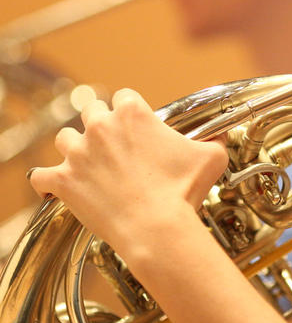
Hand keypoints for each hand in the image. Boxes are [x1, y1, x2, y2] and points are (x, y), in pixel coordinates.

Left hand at [28, 88, 228, 253]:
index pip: (124, 95)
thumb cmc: (183, 191)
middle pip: (91, 110)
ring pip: (64, 138)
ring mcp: (78, 153)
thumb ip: (213, 141)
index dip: (131, 109)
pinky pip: (40, 175)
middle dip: (100, 123)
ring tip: (87, 163)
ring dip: (74, 148)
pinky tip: (56, 186)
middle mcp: (101, 127)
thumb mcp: (211, 157)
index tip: (135, 124)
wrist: (157, 226)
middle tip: (111, 143)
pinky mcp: (63, 180)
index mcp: (133, 114)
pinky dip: (47, 180)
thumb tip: (220, 138)